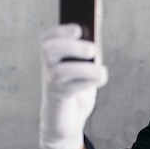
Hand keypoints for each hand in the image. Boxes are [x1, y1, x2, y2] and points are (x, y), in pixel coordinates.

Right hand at [39, 24, 107, 148]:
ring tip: (101, 69)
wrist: (68, 120)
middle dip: (70, 45)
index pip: (47, 39)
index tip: (78, 29)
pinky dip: (89, 81)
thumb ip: (87, 57)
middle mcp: (48, 68)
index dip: (60, 31)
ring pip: (60, 71)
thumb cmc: (78, 89)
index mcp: (53, 57)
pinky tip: (101, 78)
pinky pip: (71, 89)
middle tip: (92, 49)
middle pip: (48, 49)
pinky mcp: (59, 99)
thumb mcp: (85, 69)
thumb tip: (95, 48)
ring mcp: (52, 84)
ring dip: (84, 68)